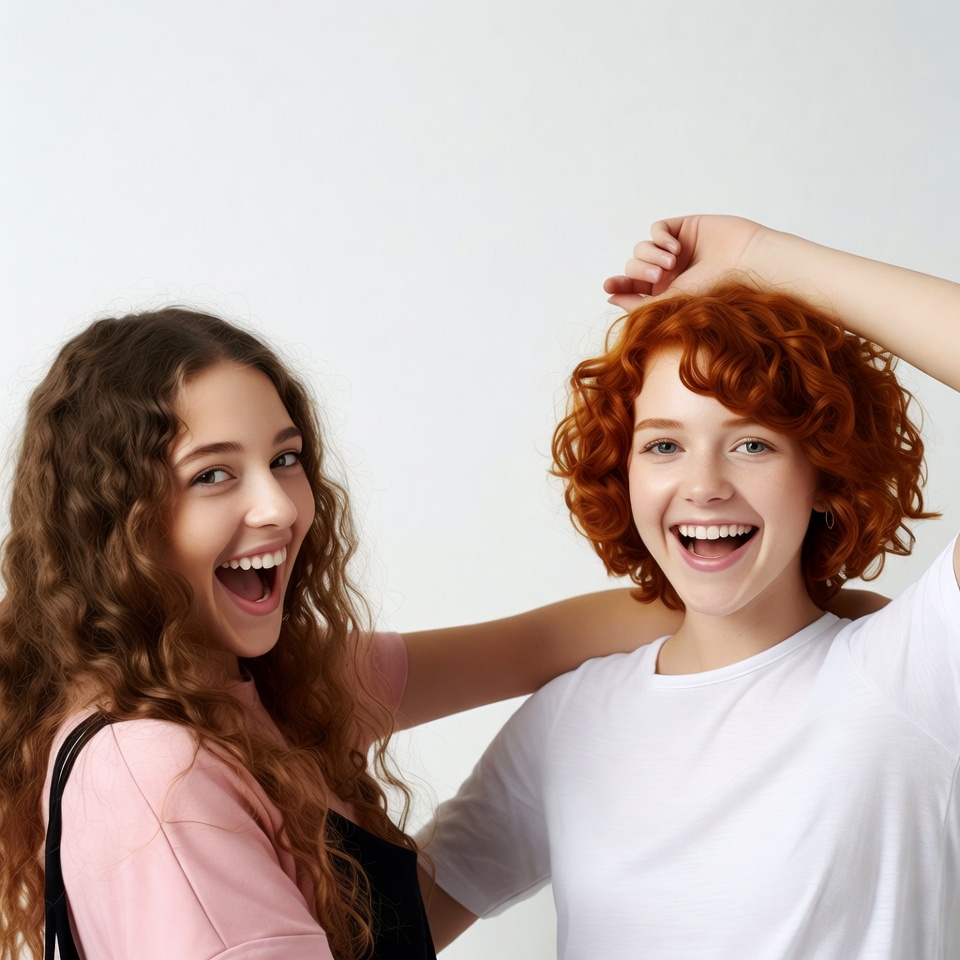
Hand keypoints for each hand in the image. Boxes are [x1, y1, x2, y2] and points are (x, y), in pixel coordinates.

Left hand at [603, 215, 765, 311]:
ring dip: (651, 256)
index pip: (632, 288)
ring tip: (673, 263)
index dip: (619, 286)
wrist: (743, 263)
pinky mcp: (682, 228)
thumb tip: (610, 298)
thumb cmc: (713, 288)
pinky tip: (677, 248)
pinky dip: (660, 238)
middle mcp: (668, 272)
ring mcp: (675, 249)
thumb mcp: (672, 301)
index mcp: (665, 293)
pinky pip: (656, 229)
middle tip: (660, 276)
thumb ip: (640, 303)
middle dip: (640, 272)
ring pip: (641, 249)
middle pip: (633, 267)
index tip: (608, 286)